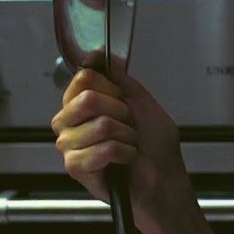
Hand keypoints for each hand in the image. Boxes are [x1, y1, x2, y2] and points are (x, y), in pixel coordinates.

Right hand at [51, 68, 213, 233]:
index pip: (84, 77)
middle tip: (129, 125)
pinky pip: (102, 148)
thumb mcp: (142, 102)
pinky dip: (123, 153)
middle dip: (121, 111)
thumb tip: (101, 56)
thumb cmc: (155, 146)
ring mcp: (70, 144)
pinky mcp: (75, 166)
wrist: (163, 177)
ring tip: (127, 144)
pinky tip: (123, 159)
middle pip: (87, 98)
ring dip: (126, 135)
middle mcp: (71, 121)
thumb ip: (120, 78)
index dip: (111, 87)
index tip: (123, 100)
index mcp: (84, 103)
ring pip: (100, 124)